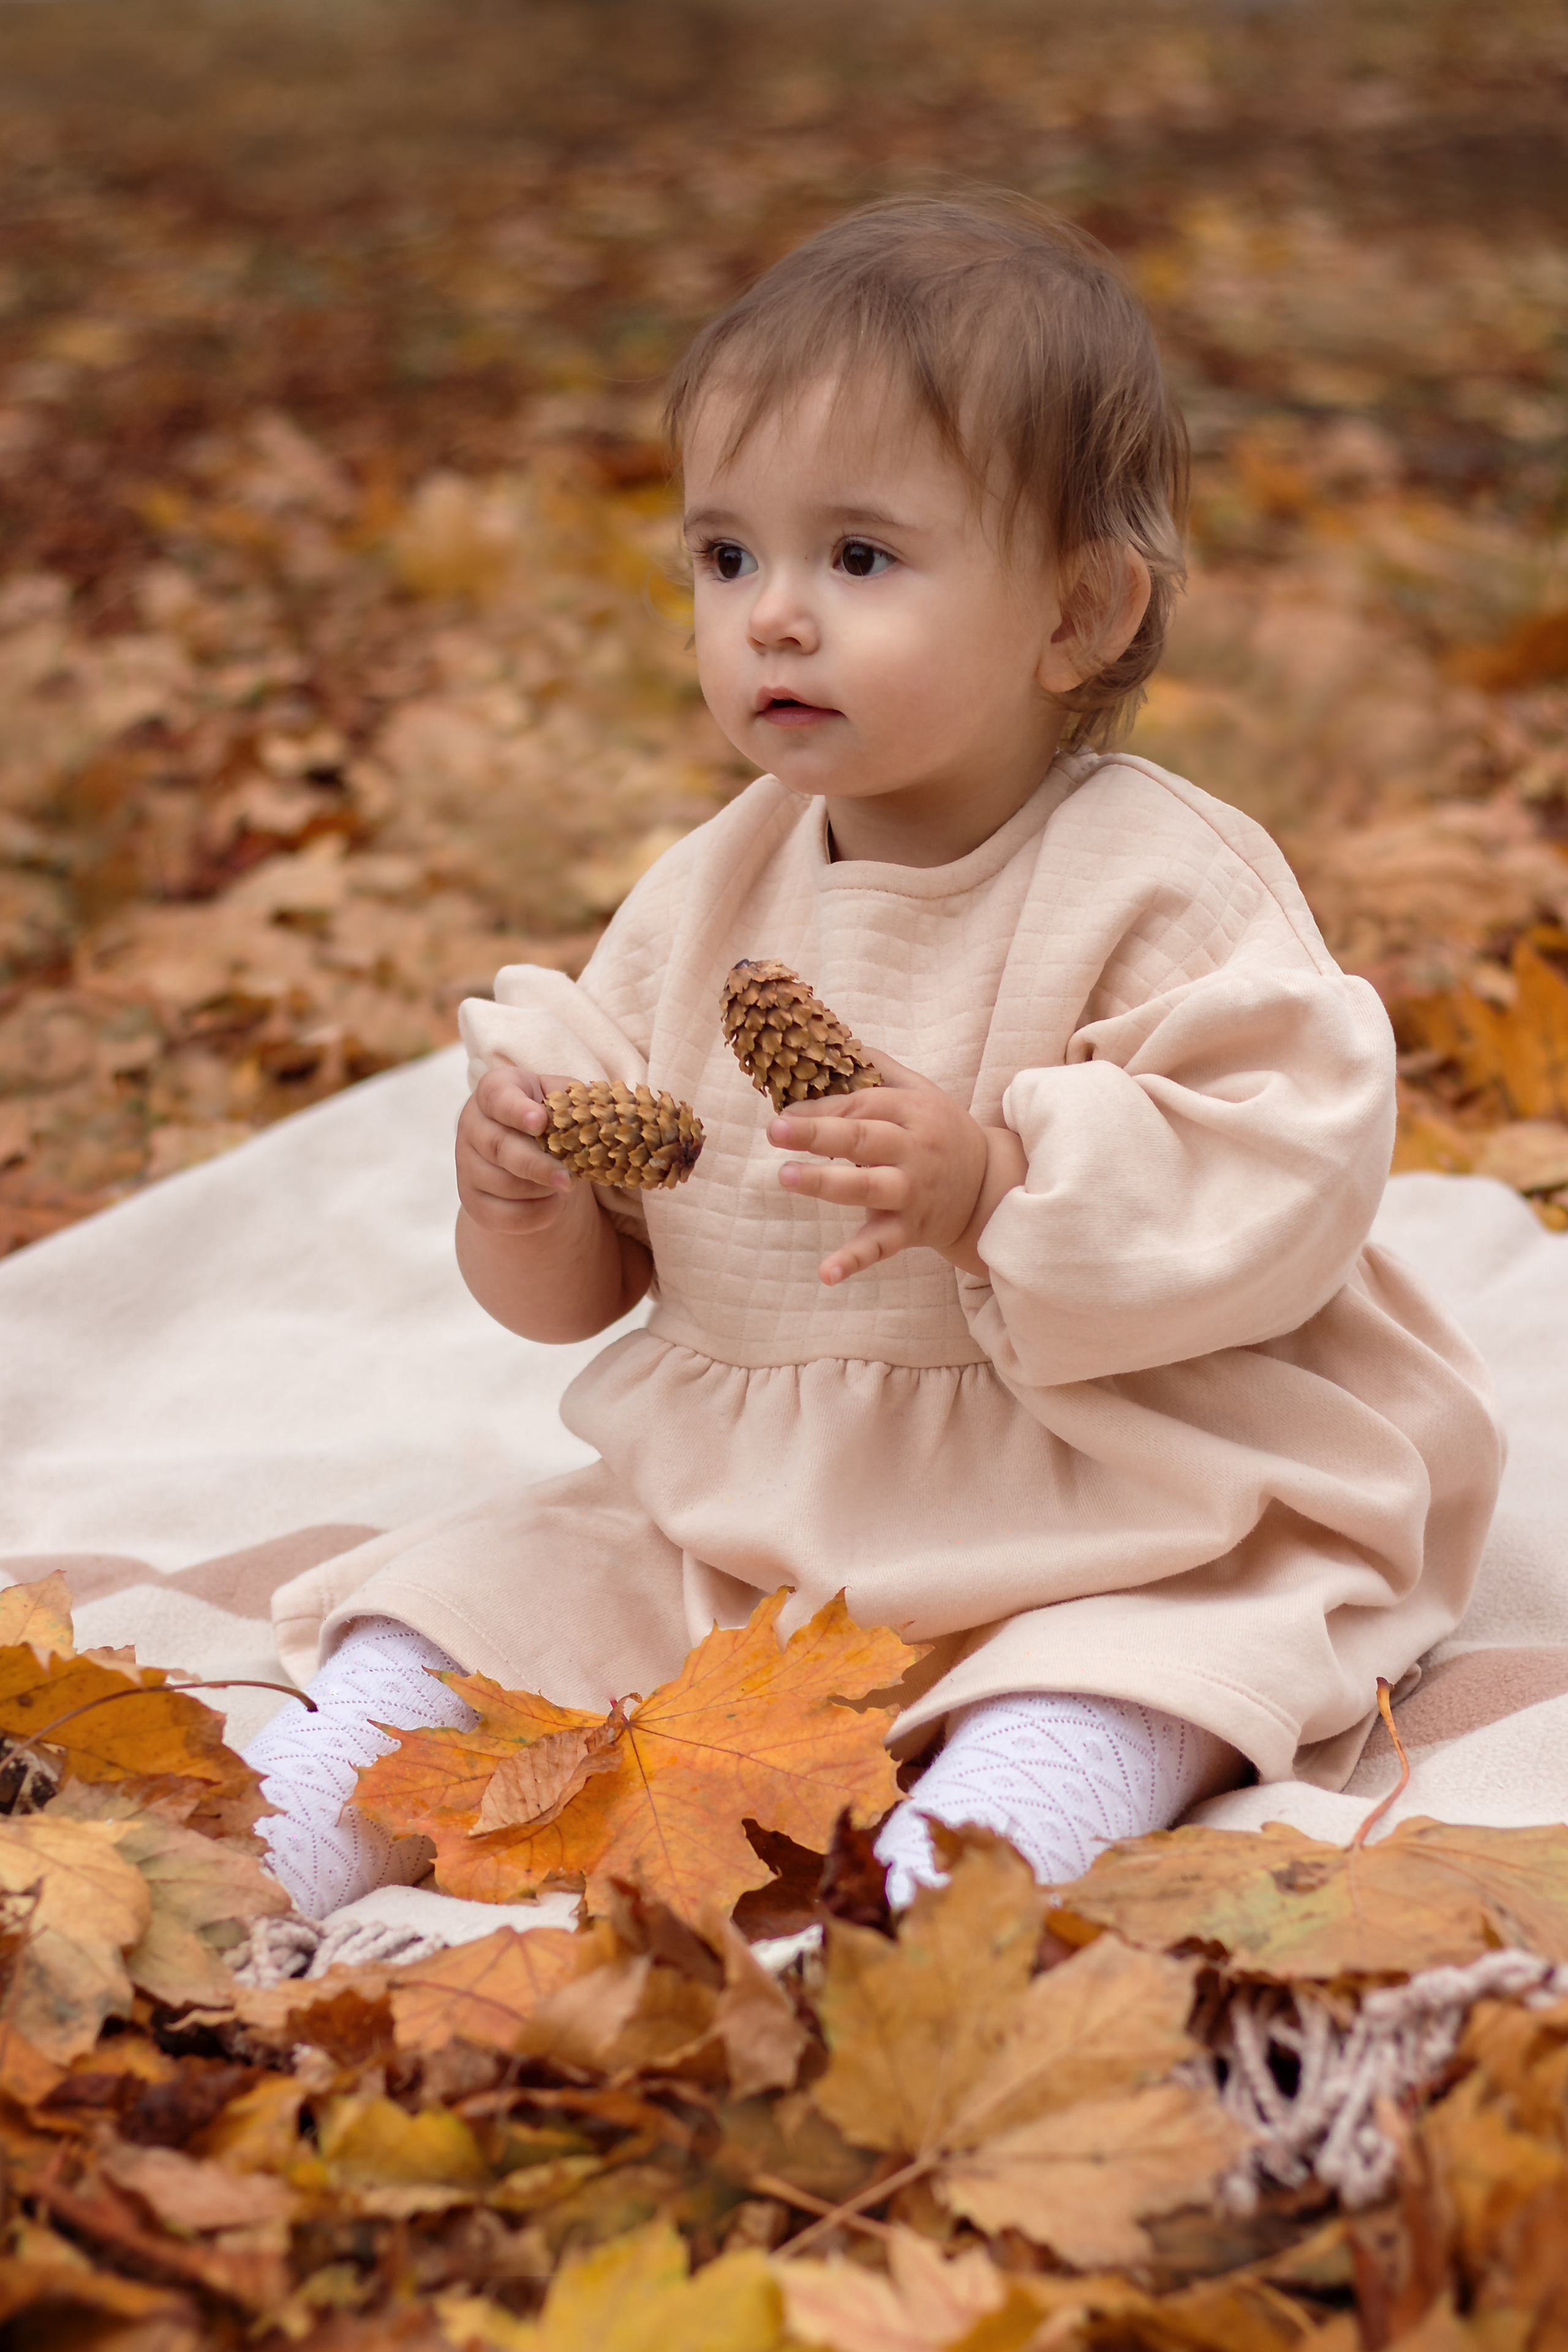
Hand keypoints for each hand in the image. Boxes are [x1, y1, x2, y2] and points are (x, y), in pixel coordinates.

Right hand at [456, 1065, 582, 1236]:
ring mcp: (466, 1164)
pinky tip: (553, 1203)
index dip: (517, 1110)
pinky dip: (536, 1214)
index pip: (497, 1096)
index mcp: (495, 1090)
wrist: (529, 1153)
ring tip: (565, 1184)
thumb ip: (576, 1101)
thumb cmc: (549, 1118)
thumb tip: (606, 1112)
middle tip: (568, 1179)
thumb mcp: (561, 1100)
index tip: (540, 1122)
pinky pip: (503, 1215)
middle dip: (537, 1165)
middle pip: (499, 1147)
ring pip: (503, 1184)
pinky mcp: (472, 1200)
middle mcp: (472, 1125)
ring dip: (541, 1190)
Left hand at [769, 1054, 1024, 1284]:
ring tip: (786, 1176)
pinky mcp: (910, 1230)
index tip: (784, 1109)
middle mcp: (914, 1150)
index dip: (821, 1106)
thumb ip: (881, 1068)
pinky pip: (880, 1246)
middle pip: (863, 1137)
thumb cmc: (943, 1133)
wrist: (990, 1188)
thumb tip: (837, 1039)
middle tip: (776, 1130)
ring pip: (868, 1187)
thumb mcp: (922, 1092)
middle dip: (818, 1133)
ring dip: (827, 1184)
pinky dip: (854, 1260)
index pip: (862, 1103)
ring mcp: (912, 1192)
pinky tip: (826, 1274)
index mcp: (913, 1112)